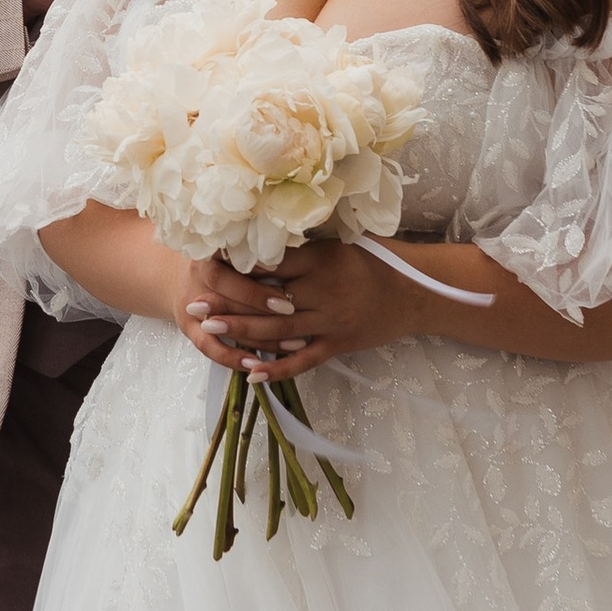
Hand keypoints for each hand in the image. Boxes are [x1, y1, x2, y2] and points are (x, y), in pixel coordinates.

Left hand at [180, 244, 431, 381]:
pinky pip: (303, 361)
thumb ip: (306, 246)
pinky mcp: (338, 345)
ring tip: (208, 328)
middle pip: (266, 299)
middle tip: (194, 303)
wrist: (417, 294)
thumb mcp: (342, 243)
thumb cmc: (379, 261)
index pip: (271, 264)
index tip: (207, 264)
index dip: (237, 265)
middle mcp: (323, 291)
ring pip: (278, 331)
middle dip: (227, 302)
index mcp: (322, 260)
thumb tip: (263, 237)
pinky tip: (250, 373)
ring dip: (240, 331)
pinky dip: (277, 369)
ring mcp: (330, 322)